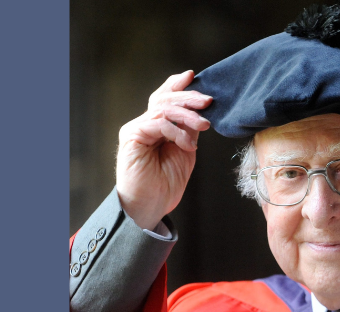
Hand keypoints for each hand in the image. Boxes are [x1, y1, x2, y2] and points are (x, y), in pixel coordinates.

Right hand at [116, 70, 211, 228]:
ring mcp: (136, 129)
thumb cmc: (164, 185)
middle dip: (188, 97)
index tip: (193, 76)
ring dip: (187, 114)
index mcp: (155, 126)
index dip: (177, 85)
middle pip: (165, 99)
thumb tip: (201, 112)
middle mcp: (144, 124)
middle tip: (208, 101)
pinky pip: (158, 123)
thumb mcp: (185, 151)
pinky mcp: (132, 136)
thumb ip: (189, 130)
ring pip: (163, 108)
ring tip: (203, 124)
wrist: (149, 207)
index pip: (164, 98)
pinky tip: (188, 144)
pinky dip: (177, 131)